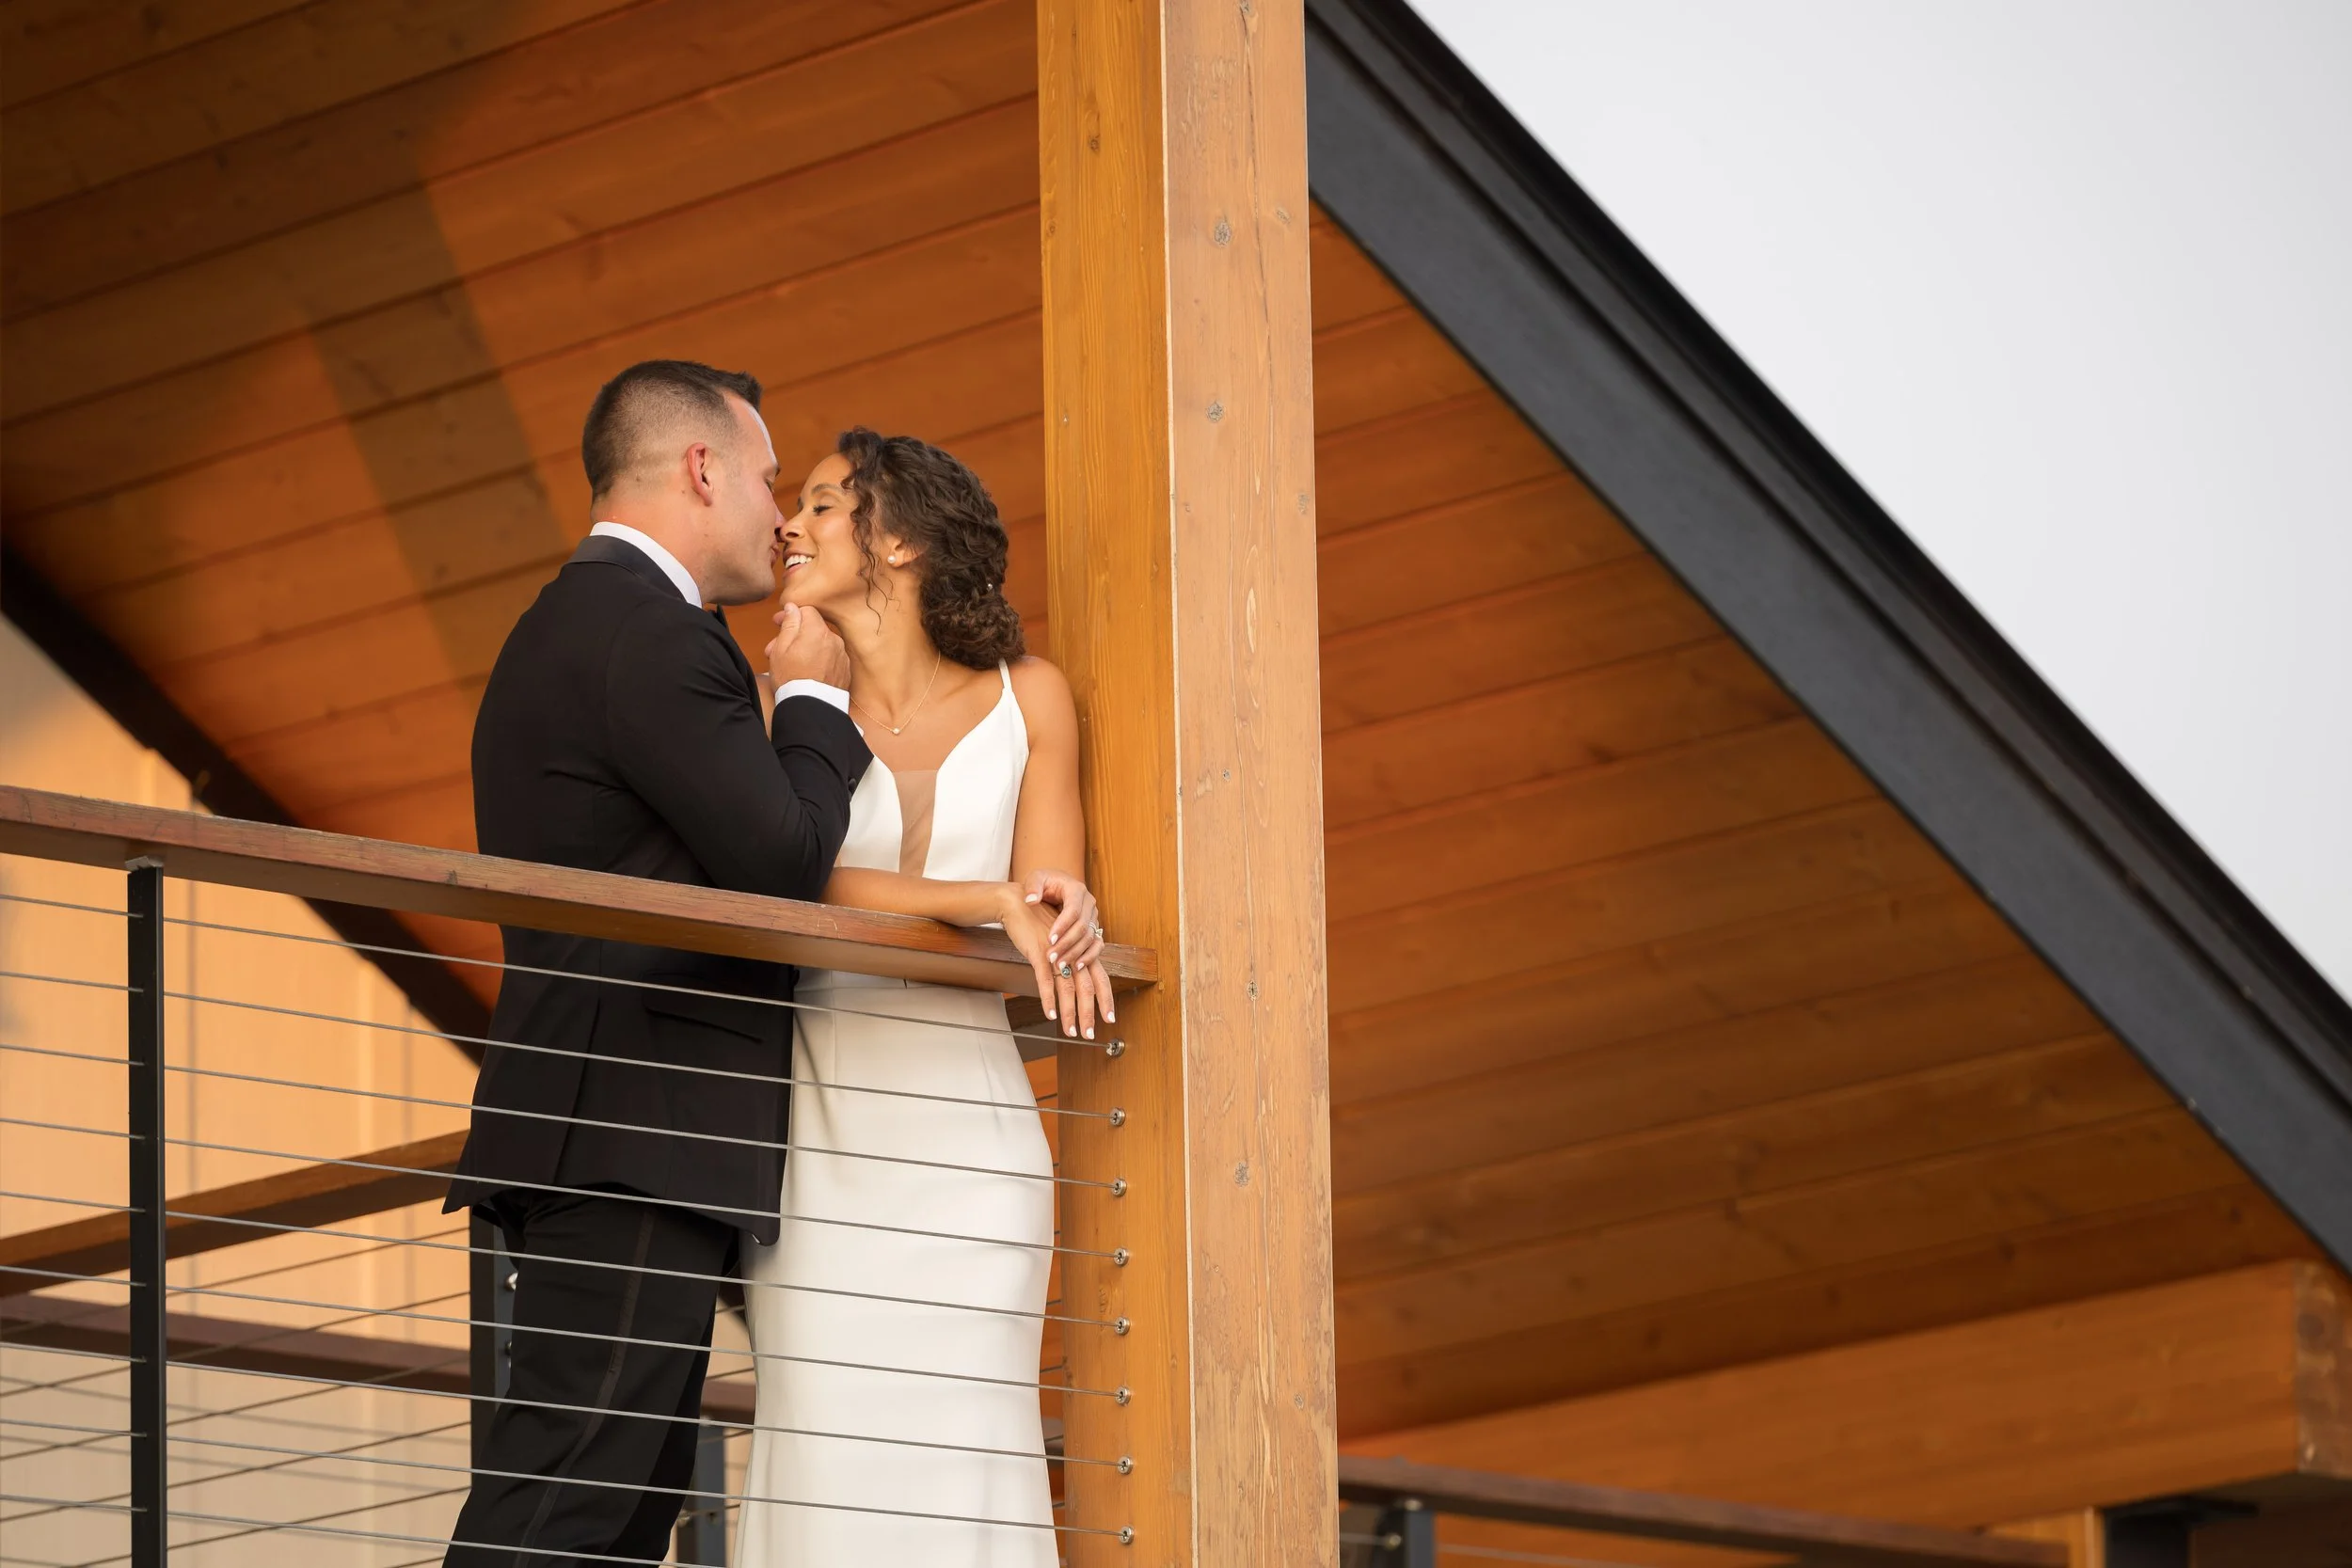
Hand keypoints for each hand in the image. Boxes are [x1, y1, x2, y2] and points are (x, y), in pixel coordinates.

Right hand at [766, 602, 849, 689]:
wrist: (811, 707)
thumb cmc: (791, 678)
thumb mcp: (781, 648)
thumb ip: (789, 624)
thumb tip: (792, 607)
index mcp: (818, 630)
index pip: (806, 610)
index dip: (790, 615)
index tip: (777, 623)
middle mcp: (834, 640)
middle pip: (813, 629)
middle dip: (794, 635)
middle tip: (775, 649)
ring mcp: (842, 656)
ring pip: (821, 644)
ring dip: (805, 649)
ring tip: (789, 664)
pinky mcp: (845, 671)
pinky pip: (830, 658)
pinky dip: (818, 661)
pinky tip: (806, 672)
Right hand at [996, 882, 1111, 1040]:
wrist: (1020, 902)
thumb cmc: (1040, 923)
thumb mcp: (1060, 942)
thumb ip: (1069, 960)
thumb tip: (1075, 982)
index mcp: (1081, 951)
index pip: (1100, 978)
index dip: (1106, 999)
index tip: (1109, 1019)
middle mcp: (1073, 952)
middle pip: (1087, 987)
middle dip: (1089, 1014)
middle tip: (1090, 1034)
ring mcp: (1057, 953)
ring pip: (1068, 987)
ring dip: (1070, 1013)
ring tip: (1070, 1032)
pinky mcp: (1039, 952)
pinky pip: (1045, 980)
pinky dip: (1048, 999)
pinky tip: (1049, 1014)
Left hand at [1021, 869, 1107, 979]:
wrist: (1053, 887)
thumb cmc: (1044, 883)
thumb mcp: (1035, 878)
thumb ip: (1032, 887)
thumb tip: (1031, 900)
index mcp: (1076, 889)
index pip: (1073, 910)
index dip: (1062, 926)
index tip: (1049, 939)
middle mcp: (1089, 902)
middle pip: (1083, 926)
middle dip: (1067, 944)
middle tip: (1051, 957)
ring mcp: (1093, 916)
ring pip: (1090, 937)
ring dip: (1075, 953)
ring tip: (1060, 965)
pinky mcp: (1093, 927)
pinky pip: (1097, 944)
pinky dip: (1090, 956)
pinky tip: (1078, 966)